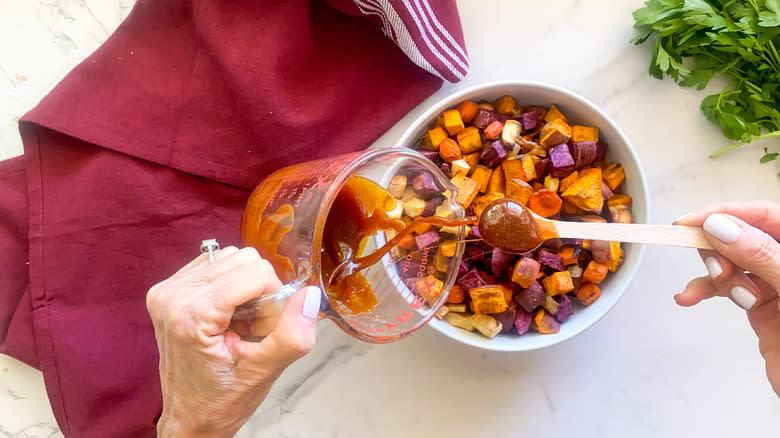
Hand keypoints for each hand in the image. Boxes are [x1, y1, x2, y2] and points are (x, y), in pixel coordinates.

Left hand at [146, 246, 320, 436]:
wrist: (189, 418)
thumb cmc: (221, 401)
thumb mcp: (265, 372)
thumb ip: (291, 335)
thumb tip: (310, 296)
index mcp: (191, 315)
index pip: (255, 273)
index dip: (272, 299)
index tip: (262, 330)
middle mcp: (172, 296)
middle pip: (243, 259)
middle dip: (258, 292)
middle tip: (251, 329)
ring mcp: (166, 290)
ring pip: (230, 257)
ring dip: (245, 287)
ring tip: (238, 324)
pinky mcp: (167, 289)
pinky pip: (214, 263)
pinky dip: (229, 284)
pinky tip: (226, 315)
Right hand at [674, 201, 779, 396]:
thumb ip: (761, 255)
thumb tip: (721, 226)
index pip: (766, 214)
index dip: (729, 212)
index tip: (692, 221)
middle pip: (743, 235)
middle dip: (721, 248)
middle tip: (717, 270)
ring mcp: (777, 283)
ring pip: (731, 261)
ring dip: (713, 273)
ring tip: (714, 288)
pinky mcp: (762, 306)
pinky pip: (727, 288)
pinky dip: (705, 291)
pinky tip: (688, 298)